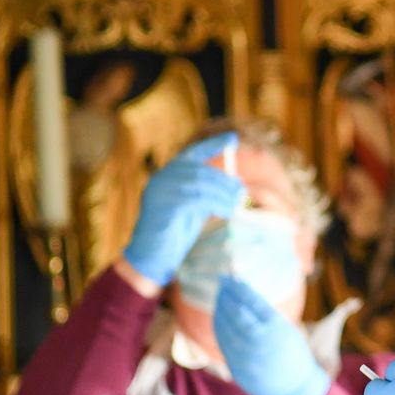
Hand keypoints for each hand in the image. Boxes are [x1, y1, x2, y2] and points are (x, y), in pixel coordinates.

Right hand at [122, 133, 244, 285]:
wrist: (152, 256)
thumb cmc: (176, 232)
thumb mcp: (195, 206)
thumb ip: (208, 192)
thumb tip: (236, 185)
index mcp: (169, 173)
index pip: (194, 153)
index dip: (214, 144)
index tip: (234, 138)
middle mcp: (162, 177)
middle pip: (202, 170)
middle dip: (225, 181)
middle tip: (241, 192)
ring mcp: (161, 189)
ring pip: (201, 184)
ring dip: (223, 194)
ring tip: (236, 204)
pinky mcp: (163, 203)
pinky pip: (197, 198)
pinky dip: (216, 204)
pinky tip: (225, 212)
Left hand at [213, 275, 329, 394]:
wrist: (293, 389)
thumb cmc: (293, 354)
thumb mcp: (286, 330)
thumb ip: (266, 316)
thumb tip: (241, 296)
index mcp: (276, 329)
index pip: (252, 302)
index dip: (238, 288)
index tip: (229, 278)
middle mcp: (259, 342)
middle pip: (235, 314)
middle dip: (226, 297)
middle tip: (221, 285)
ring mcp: (246, 357)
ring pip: (225, 329)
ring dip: (220, 311)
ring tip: (220, 299)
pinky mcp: (236, 368)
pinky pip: (223, 343)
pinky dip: (219, 328)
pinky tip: (219, 318)